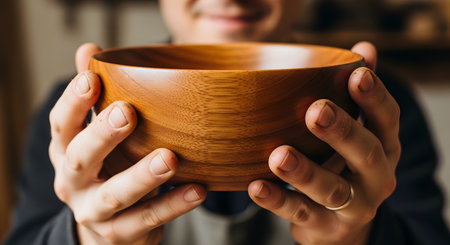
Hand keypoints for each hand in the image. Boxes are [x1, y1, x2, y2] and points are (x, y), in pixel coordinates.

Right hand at [49, 43, 205, 244]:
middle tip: (127, 112)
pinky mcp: (121, 234)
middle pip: (79, 159)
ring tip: (169, 158)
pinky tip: (198, 189)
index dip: (73, 101)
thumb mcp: (96, 135)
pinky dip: (173, 205)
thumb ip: (96, 97)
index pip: (62, 125)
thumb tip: (89, 48)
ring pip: (115, 195)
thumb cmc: (106, 169)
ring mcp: (95, 211)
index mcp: (66, 152)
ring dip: (142, 176)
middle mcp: (73, 183)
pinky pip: (148, 220)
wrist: (106, 229)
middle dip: (101, 135)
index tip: (91, 77)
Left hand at [248, 42, 399, 244]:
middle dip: (342, 131)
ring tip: (278, 156)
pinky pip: (300, 213)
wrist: (341, 225)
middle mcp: (377, 177)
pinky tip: (256, 186)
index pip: (387, 119)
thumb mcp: (356, 132)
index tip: (357, 74)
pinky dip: (277, 201)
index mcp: (384, 147)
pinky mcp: (326, 228)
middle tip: (316, 111)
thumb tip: (365, 48)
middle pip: (366, 153)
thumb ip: (357, 95)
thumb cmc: (343, 165)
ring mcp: (354, 207)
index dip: (375, 97)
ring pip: (331, 189)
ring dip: (304, 172)